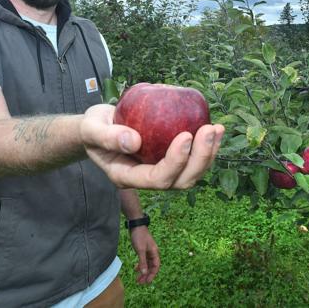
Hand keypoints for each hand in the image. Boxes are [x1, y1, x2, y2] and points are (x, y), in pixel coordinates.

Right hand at [80, 104, 223, 188]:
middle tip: (209, 129)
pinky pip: (194, 160)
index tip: (186, 134)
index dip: (175, 161)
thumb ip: (107, 136)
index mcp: (127, 176)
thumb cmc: (93, 127)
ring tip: (217, 128)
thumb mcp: (91, 128)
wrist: (98, 127)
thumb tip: (134, 141)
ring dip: (209, 153)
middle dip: (200, 158)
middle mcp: (147, 179)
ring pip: (191, 174)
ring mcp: (161, 171)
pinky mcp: (171, 159)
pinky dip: (207, 146)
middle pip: (181, 181)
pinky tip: (215, 127)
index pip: (157, 178)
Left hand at [129, 226, 159, 283]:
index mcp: (154, 252)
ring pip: (147, 264)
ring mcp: (148, 251)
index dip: (152, 275)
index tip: (147, 282)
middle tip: (140, 283)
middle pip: (151, 267)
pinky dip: (140, 265)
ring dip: (143, 271)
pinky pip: (143, 260)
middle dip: (147, 275)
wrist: (136, 226)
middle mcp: (153, 253)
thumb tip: (144, 273)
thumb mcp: (140, 250)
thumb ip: (142, 262)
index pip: (156, 266)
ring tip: (138, 279)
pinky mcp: (143, 250)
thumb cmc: (139, 236)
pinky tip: (136, 269)